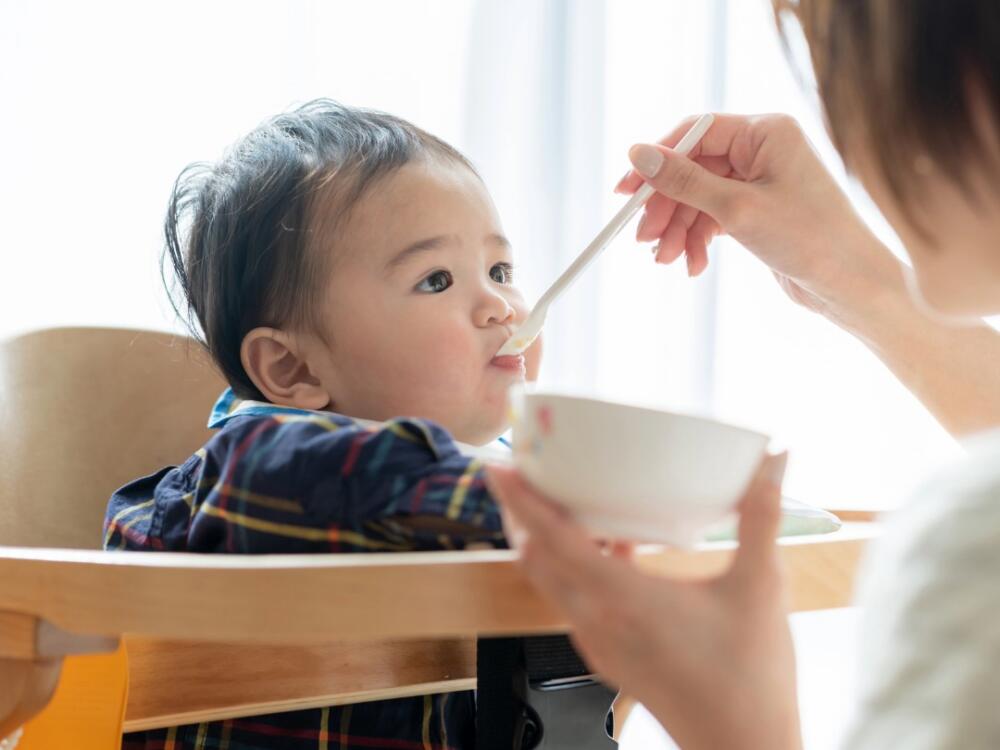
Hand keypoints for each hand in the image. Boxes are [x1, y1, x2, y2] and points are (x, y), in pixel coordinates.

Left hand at [486, 453, 801, 749]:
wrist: (743, 748)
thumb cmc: (750, 677)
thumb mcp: (760, 588)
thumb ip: (762, 519)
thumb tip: (774, 464)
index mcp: (623, 599)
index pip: (553, 541)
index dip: (521, 502)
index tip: (499, 468)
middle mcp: (598, 621)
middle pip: (536, 559)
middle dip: (522, 515)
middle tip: (527, 474)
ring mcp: (598, 642)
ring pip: (550, 582)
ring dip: (546, 542)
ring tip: (565, 503)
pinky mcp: (607, 656)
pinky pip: (572, 602)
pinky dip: (572, 569)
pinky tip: (612, 550)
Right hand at [619, 113, 899, 317]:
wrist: (852, 286)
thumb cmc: (809, 239)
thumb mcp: (737, 209)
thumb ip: (684, 181)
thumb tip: (637, 154)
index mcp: (766, 132)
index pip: (696, 132)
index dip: (657, 161)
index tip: (626, 191)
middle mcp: (763, 150)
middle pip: (693, 169)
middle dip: (667, 207)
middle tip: (644, 239)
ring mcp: (760, 182)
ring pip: (700, 199)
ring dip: (679, 231)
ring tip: (667, 261)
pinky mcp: (758, 212)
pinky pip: (714, 218)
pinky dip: (699, 241)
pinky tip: (693, 266)